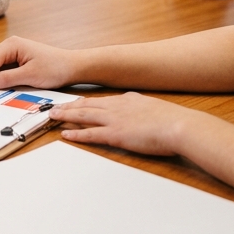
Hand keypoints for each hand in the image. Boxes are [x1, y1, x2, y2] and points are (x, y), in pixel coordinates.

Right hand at [0, 36, 79, 90]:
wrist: (73, 66)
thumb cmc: (55, 68)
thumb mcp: (30, 77)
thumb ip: (6, 79)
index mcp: (11, 46)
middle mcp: (10, 45)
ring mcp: (13, 50)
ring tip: (2, 87)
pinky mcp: (17, 57)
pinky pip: (1, 66)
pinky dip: (0, 75)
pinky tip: (6, 83)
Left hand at [49, 92, 200, 155]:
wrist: (179, 125)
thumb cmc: (173, 120)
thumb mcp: (155, 108)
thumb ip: (143, 108)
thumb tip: (140, 111)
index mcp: (128, 99)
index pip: (100, 100)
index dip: (84, 102)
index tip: (73, 103)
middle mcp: (117, 106)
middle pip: (87, 105)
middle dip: (69, 106)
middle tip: (54, 108)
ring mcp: (115, 120)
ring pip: (84, 116)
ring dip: (67, 116)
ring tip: (53, 117)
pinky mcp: (116, 134)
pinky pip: (90, 134)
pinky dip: (76, 134)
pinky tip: (66, 134)